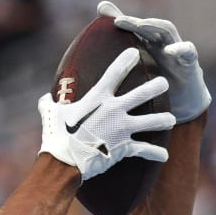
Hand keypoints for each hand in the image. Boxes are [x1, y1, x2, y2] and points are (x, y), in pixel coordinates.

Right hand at [38, 48, 175, 180]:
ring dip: (163, 120)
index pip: (114, 73)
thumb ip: (49, 104)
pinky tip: (164, 156)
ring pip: (151, 121)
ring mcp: (122, 129)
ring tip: (171, 119)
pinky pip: (145, 150)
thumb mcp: (51, 115)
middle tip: (165, 83)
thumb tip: (44, 99)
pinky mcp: (125, 147)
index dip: (125, 60)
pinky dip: (155, 153)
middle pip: (142, 94)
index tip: (135, 52)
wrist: (66, 161)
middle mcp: (114, 110)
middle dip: (156, 87)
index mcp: (97, 98)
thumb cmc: (57, 136)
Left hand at [97, 1, 211, 123]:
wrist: (183, 105)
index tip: (110, 21)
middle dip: (135, 21)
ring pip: (169, 31)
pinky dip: (181, 49)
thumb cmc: (158, 82)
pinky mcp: (191, 64)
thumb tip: (102, 35)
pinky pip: (189, 52)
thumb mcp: (138, 70)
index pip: (137, 28)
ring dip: (155, 26)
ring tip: (141, 25)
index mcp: (149, 46)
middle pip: (149, 26)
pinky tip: (170, 50)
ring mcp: (177, 52)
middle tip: (120, 21)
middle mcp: (162, 44)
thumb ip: (121, 55)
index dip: (125, 22)